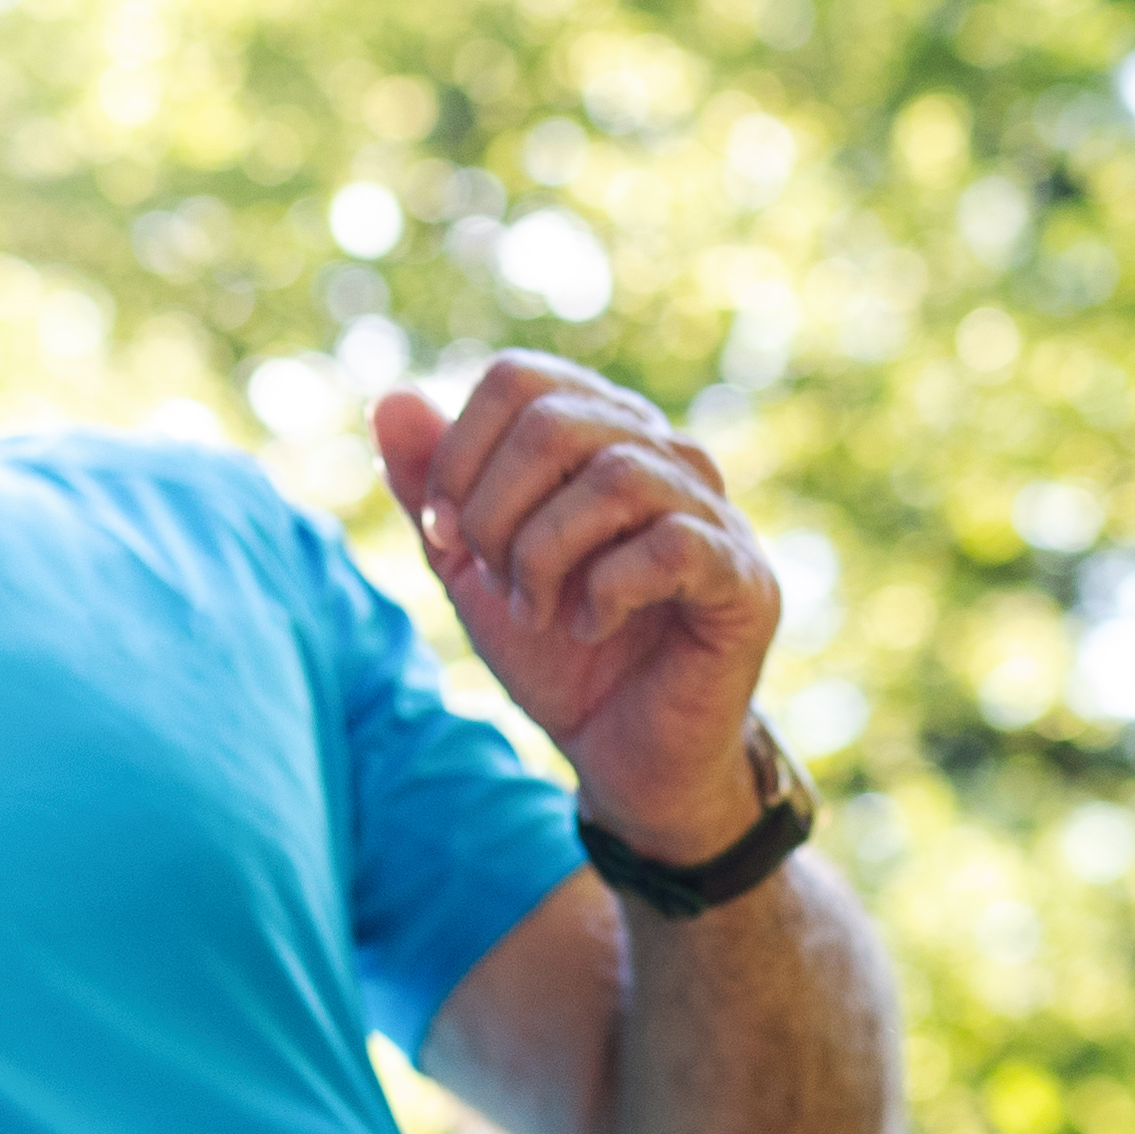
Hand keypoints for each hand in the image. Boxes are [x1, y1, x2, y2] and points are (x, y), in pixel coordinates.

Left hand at [373, 354, 783, 861]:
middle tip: (491, 581)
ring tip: (538, 611)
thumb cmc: (557, 653)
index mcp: (600, 433)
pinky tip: (590, 627)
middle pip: (555, 422)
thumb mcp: (472, 568)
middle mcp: (665, 453)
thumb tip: (391, 398)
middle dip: (495, 512)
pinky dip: (607, 590)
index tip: (442, 536)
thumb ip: (431, 487)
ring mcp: (713, 512)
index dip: (458, 454)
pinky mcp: (743, 579)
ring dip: (545, 554)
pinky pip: (671, 545)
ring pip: (615, 475)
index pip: (519, 380)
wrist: (621, 754)